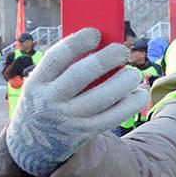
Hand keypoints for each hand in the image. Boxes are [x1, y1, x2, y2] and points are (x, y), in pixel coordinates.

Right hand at [6, 28, 148, 176]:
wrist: (36, 143)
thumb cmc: (49, 99)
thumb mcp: (44, 84)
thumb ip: (67, 67)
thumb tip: (104, 44)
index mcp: (37, 83)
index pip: (57, 57)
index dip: (78, 42)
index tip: (96, 33)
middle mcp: (50, 101)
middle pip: (81, 75)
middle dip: (107, 58)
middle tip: (122, 51)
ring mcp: (68, 119)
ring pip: (102, 97)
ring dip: (124, 81)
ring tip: (133, 74)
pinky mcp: (86, 132)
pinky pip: (114, 116)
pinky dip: (131, 103)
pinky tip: (139, 93)